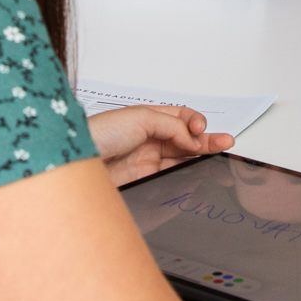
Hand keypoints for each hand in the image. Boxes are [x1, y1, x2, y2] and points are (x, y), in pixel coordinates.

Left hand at [87, 105, 234, 186]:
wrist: (74, 161)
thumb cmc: (98, 133)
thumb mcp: (139, 117)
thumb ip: (171, 126)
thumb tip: (193, 139)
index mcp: (148, 119)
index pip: (182, 118)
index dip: (195, 123)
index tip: (200, 131)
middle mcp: (150, 140)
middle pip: (187, 140)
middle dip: (208, 141)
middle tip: (226, 144)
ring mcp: (148, 162)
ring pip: (183, 161)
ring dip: (202, 159)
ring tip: (219, 158)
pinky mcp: (145, 183)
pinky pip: (172, 181)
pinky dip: (187, 180)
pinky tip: (199, 176)